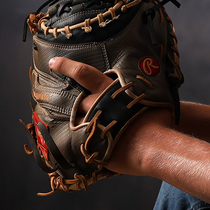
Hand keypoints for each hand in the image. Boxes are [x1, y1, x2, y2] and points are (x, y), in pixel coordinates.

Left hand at [48, 56, 171, 175]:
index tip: (53, 62)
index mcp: (110, 91)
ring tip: (72, 125)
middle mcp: (97, 106)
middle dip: (64, 99)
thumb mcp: (153, 96)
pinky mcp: (94, 147)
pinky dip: (83, 144)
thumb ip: (144, 88)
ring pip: (78, 122)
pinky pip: (84, 144)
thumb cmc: (157, 119)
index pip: (84, 73)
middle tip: (52, 95)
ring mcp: (94, 127)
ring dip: (78, 122)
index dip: (67, 66)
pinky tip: (84, 146)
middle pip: (77, 101)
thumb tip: (152, 73)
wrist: (153, 146)